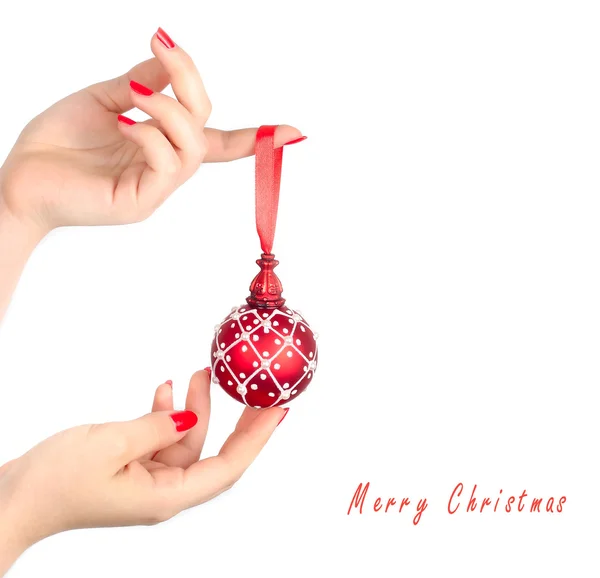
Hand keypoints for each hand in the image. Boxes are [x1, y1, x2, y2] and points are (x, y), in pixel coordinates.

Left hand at [0, 27, 302, 235]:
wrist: (20, 178)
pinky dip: (150, 134)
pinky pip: (167, 164)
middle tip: (163, 47)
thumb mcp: (105, 97)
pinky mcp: (140, 202)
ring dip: (169, 109)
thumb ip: (144, 80)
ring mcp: (156, 189)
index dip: (255, 137)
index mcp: (162, 147)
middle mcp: (166, 170)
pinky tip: (123, 123)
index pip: (218, 141)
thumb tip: (170, 56)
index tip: (294, 131)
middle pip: (206, 129)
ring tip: (132, 95)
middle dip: (191, 84)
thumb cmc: (59, 142)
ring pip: (192, 146)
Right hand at [0, 370, 286, 572]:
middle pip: (212, 450)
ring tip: (196, 372)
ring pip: (185, 438)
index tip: (278, 411)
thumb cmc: (53, 481)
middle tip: (253, 387)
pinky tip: (163, 389)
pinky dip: (164, 413)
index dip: (257, 439)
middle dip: (232, 417)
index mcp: (166, 496)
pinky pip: (160, 438)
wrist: (10, 500)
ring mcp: (147, 480)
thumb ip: (158, 428)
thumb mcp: (111, 444)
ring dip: (191, 406)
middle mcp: (163, 492)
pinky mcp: (131, 468)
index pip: (229, 467)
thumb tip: (190, 417)